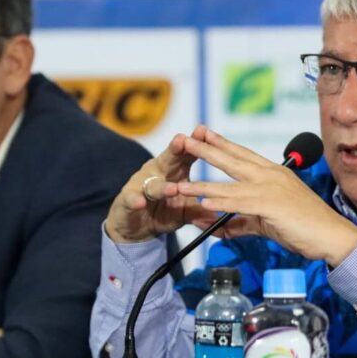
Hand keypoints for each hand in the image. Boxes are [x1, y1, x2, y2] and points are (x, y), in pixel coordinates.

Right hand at [105, 126, 218, 242]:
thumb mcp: (187, 211)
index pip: (187, 154)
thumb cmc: (165, 210)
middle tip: (182, 141)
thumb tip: (228, 213)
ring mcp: (142, 186)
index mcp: (175, 170)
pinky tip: (140, 202)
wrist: (136, 226)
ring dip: (162, 185)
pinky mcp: (128, 201)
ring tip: (172, 188)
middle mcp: (158, 173)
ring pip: (152, 183)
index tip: (205, 132)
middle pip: (168, 159)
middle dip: (175, 150)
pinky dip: (136, 200)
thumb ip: (204, 209)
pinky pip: (132, 199)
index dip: (195, 144)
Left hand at [176, 129, 356, 265]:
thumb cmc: (308, 226)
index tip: (204, 134)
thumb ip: (243, 222)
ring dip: (201, 184)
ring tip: (180, 183)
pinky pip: (239, 203)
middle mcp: (271, 176)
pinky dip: (220, 202)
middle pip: (232, 160)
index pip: (243, 154)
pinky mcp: (271, 205)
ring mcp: (270, 189)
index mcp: (274, 173)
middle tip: (185, 141)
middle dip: (206, 150)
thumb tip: (221, 228)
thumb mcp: (269, 222)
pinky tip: (203, 203)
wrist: (332, 234)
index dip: (222, 144)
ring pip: (229, 184)